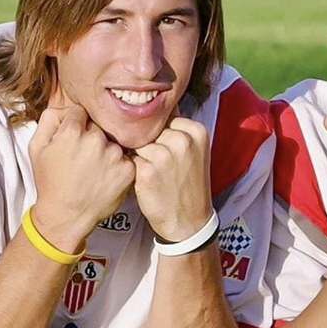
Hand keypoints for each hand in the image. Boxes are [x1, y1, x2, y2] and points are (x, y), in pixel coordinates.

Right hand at [29, 105, 134, 251]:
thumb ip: (49, 120)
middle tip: (83, 158)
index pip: (80, 112)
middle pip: (98, 126)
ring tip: (94, 169)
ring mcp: (114, 155)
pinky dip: (118, 165)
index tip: (74, 139)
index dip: (76, 125)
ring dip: (107, 151)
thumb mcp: (37, 147)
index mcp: (72, 131)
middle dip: (92, 137)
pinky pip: (125, 157)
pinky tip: (106, 176)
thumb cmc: (51, 182)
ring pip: (113, 141)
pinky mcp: (128, 169)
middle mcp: (96, 140)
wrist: (66, 215)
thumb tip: (65, 108)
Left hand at [133, 115, 211, 240]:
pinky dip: (134, 168)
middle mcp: (182, 140)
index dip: (160, 132)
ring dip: (139, 155)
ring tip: (154, 172)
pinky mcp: (146, 171)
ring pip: (137, 142)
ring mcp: (164, 155)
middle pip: (150, 128)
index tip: (166, 148)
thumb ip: (177, 130)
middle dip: (149, 142)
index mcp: (196, 131)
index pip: (166, 116)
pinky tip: (146, 180)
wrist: (189, 221)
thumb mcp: (194, 151)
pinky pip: (130, 159)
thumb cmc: (188, 184)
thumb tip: (152, 107)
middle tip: (160, 163)